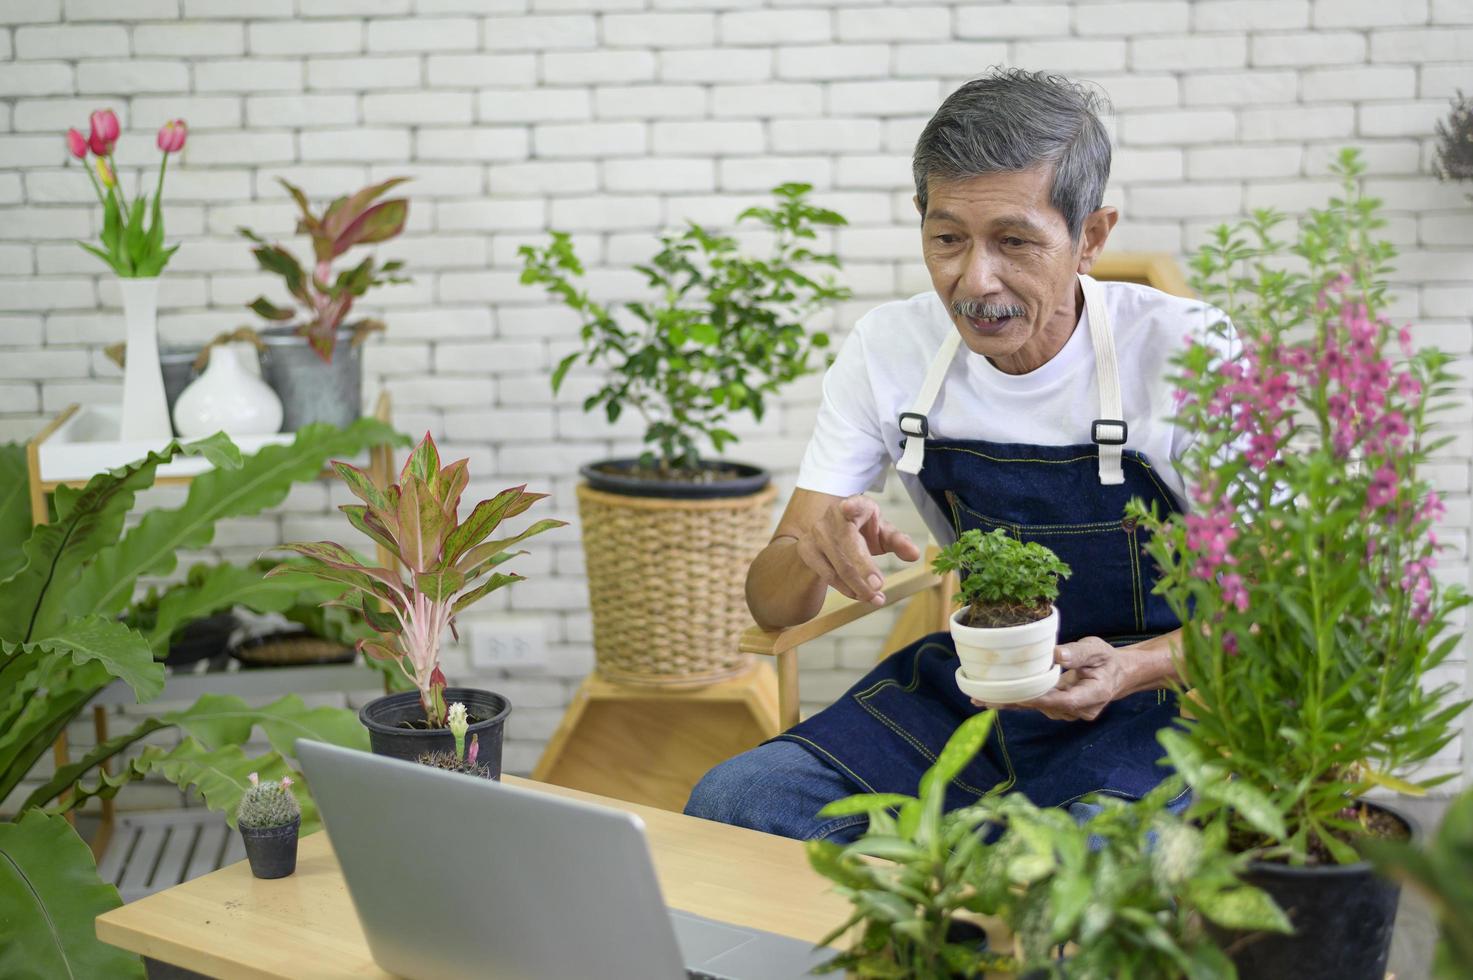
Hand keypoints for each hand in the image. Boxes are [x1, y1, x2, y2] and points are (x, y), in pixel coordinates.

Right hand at [794, 495, 919, 605]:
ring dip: (858, 586)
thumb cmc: (862, 530)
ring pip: (838, 566)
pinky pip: (828, 575)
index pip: (853, 504)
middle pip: (847, 544)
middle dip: (863, 567)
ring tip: (876, 599)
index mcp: (855, 505)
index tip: (848, 506)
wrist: (830, 534)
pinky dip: (846, 589)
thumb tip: (914, 554)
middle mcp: (832, 517)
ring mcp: (816, 534)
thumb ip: (898, 541)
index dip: (851, 506)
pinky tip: (859, 595)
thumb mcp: (882, 532)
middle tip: (878, 586)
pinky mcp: (807, 551)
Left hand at [970, 637, 1126, 721]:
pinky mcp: (1059, 709)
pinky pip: (1036, 705)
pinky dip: (1016, 700)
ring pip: (1037, 707)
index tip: (1015, 693)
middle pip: (1044, 706)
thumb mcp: (1097, 650)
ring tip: (980, 696)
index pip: (1064, 699)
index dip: (1039, 697)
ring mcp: (1069, 712)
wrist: (1116, 676)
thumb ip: (1078, 653)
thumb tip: (1057, 655)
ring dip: (1011, 702)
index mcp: (1094, 695)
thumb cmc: (1106, 659)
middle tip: (983, 698)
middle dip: (1014, 701)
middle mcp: (1081, 710)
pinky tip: (991, 699)